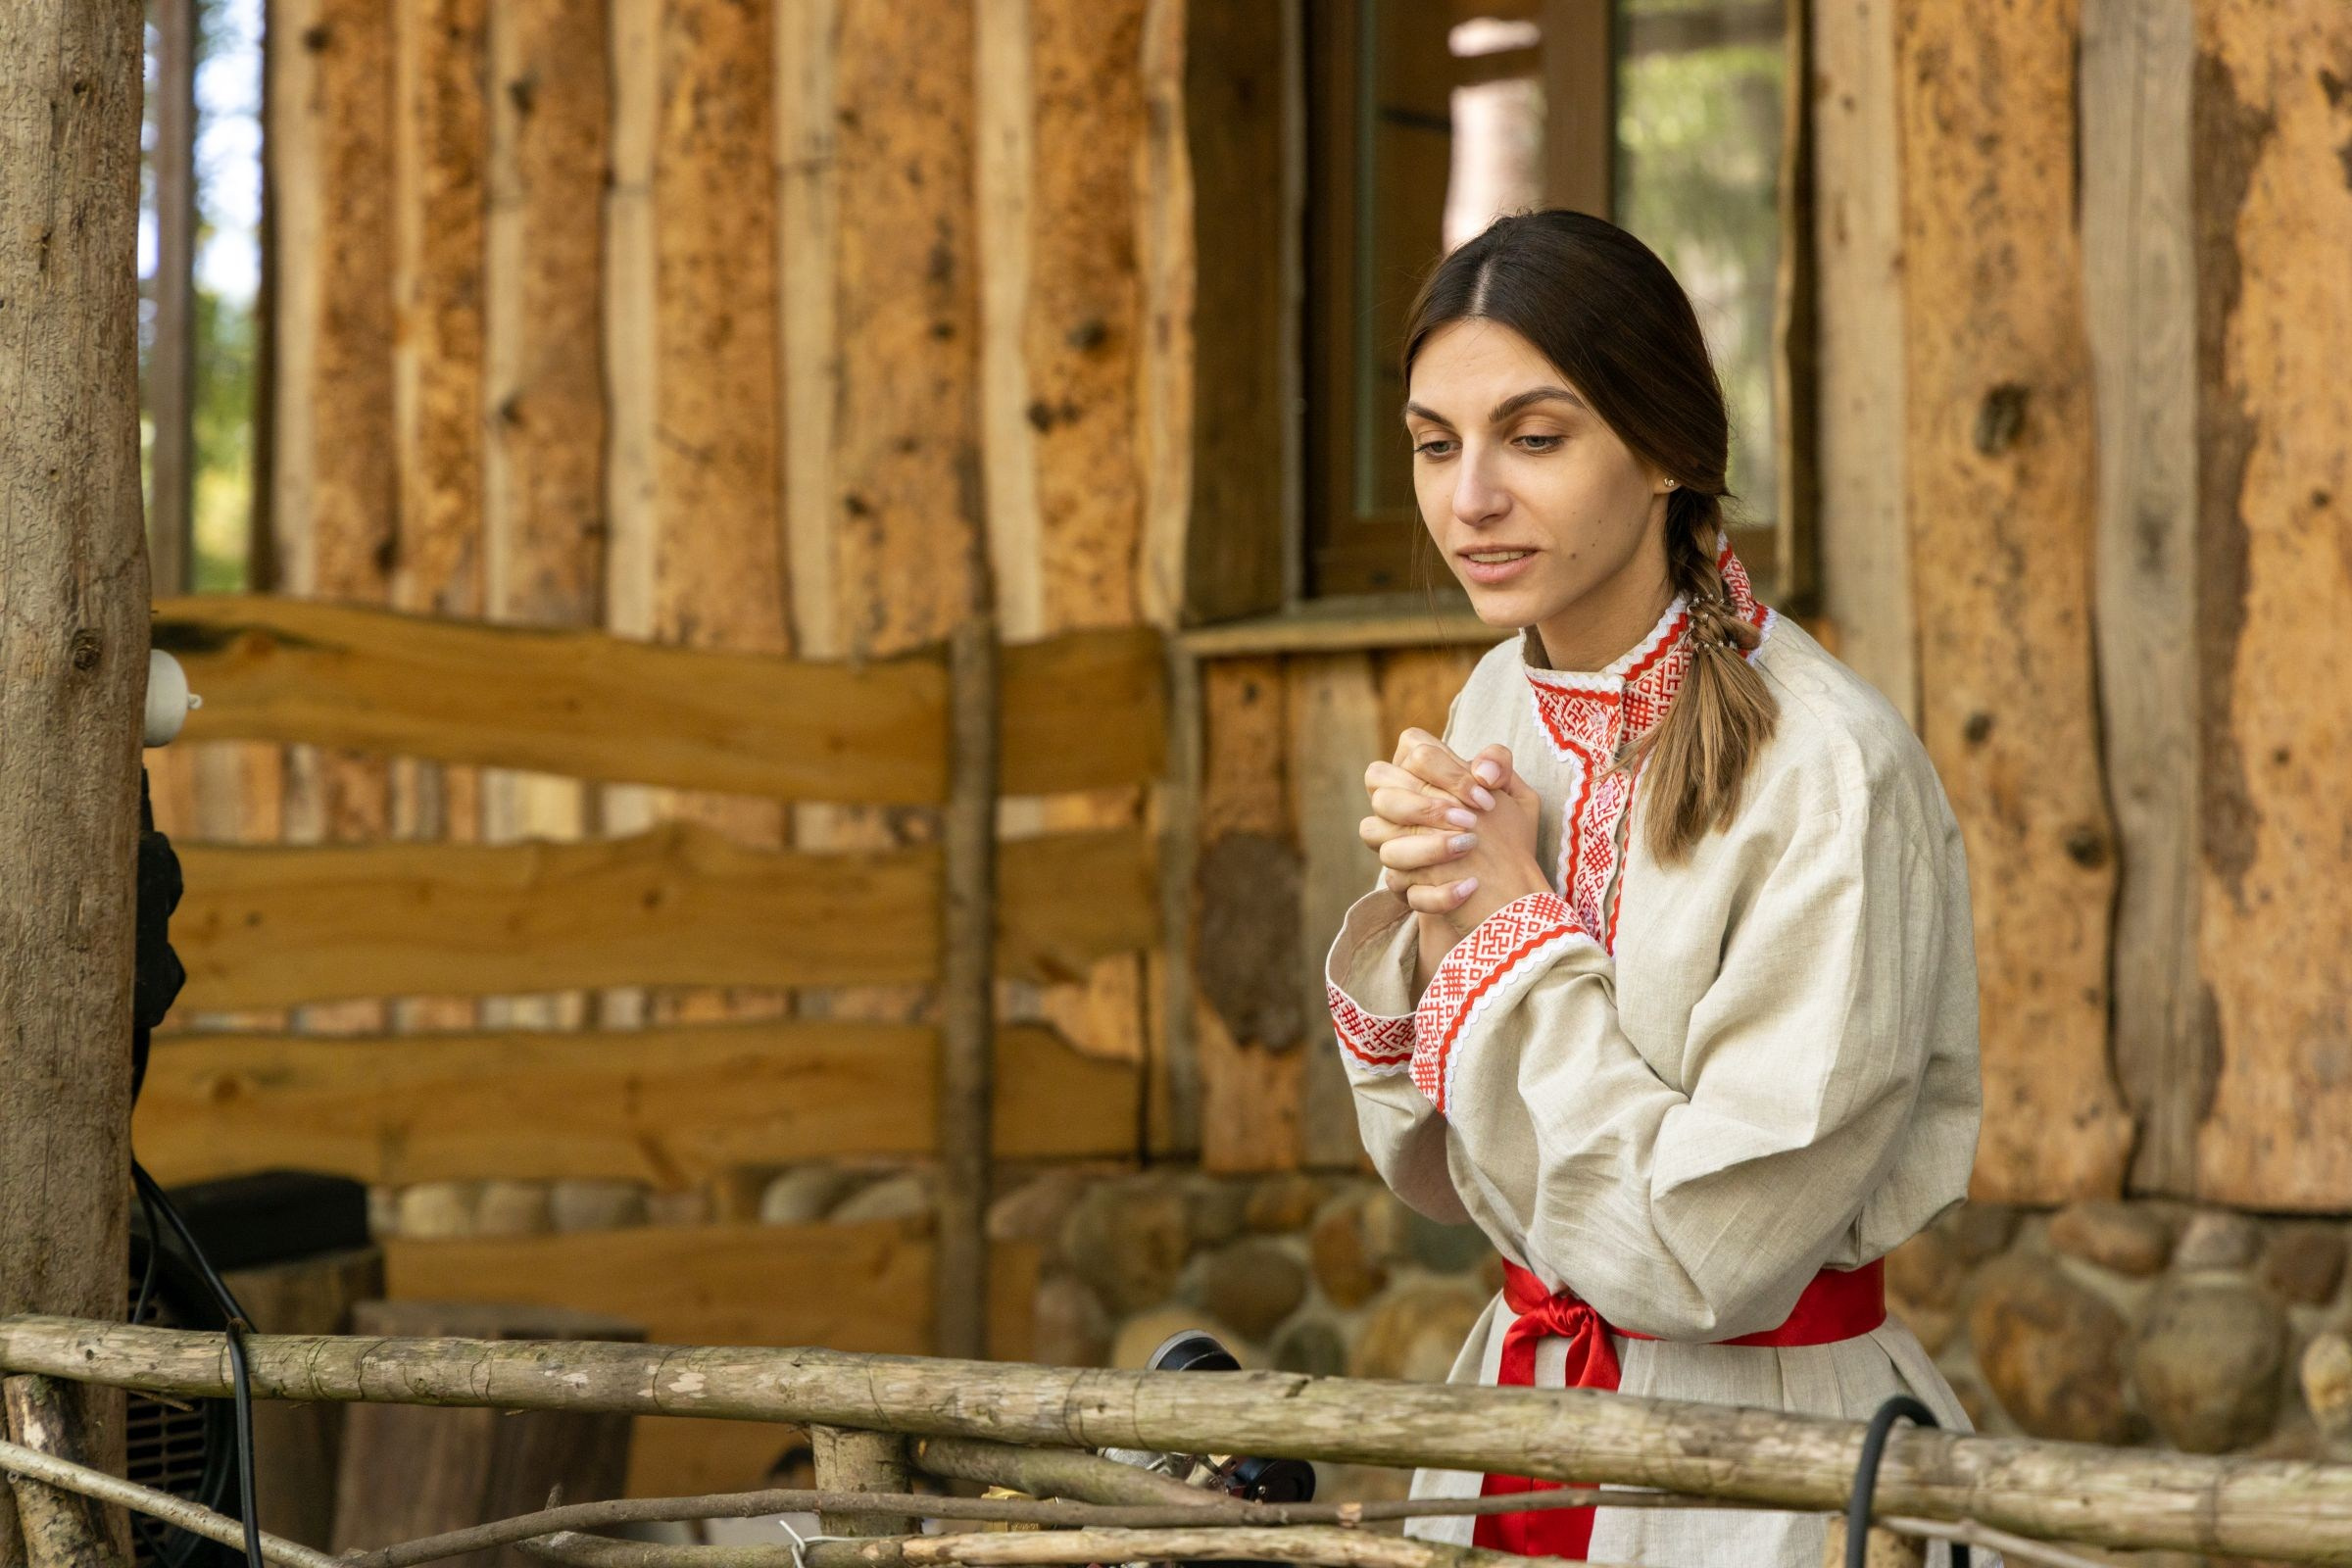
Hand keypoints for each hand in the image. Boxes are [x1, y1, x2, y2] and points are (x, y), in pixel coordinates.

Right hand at [1359, 729, 1547, 926]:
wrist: (1504, 889)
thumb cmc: (1504, 833)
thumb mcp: (1515, 796)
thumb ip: (1500, 765)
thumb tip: (1483, 772)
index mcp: (1422, 773)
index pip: (1412, 748)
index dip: (1445, 770)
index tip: (1483, 798)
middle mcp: (1396, 804)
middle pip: (1379, 784)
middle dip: (1423, 804)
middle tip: (1468, 821)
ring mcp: (1391, 843)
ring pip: (1372, 832)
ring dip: (1425, 844)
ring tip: (1468, 849)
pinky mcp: (1399, 883)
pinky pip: (1397, 882)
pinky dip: (1436, 890)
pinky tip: (1470, 887)